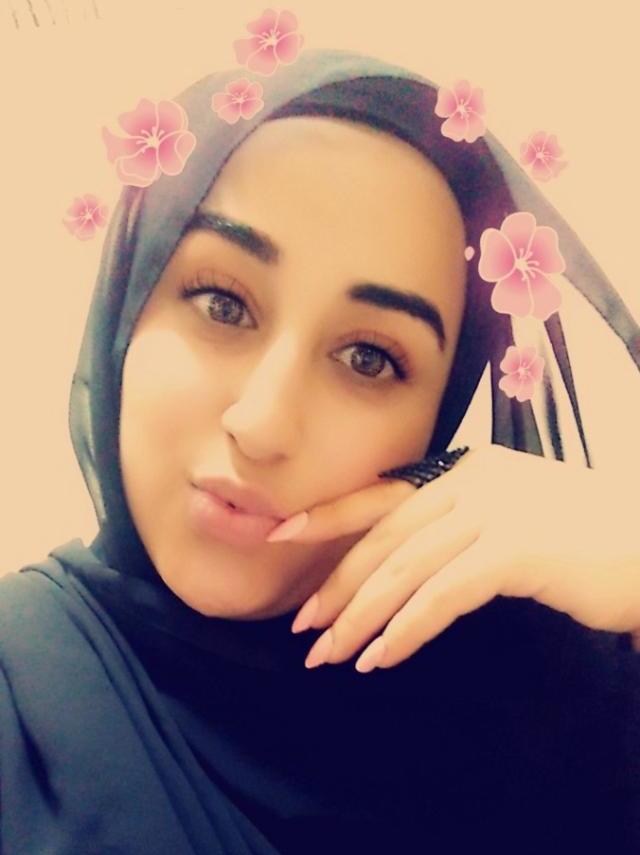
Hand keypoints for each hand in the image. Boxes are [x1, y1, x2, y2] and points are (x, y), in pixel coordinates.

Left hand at [282, 443, 639, 671]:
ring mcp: (493, 513)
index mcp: (467, 468)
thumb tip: (405, 558)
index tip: (283, 535)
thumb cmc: (585, 535)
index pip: (381, 494)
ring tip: (332, 654)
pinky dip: (406, 630)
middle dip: (338, 585)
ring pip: (404, 570)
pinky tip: (383, 657)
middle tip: (305, 625)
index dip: (328, 516)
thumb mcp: (515, 511)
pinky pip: (441, 596)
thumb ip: (462, 520)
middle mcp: (473, 483)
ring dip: (362, 618)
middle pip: (384, 538)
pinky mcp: (514, 551)